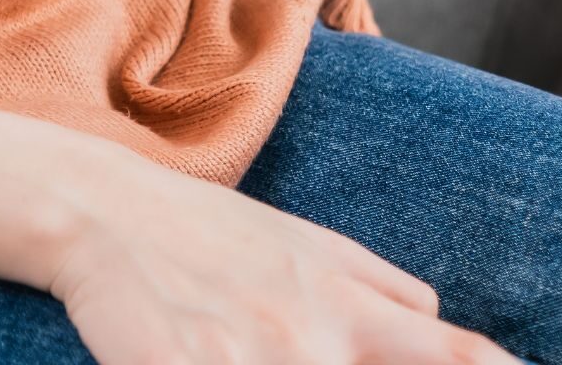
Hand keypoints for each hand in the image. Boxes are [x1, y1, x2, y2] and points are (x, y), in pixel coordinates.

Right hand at [43, 146, 515, 364]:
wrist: (101, 211)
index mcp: (354, 301)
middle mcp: (318, 336)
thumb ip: (384, 289)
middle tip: (350, 356)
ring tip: (265, 349)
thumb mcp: (309, 246)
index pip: (461, 354)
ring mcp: (255, 359)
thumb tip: (444, 317)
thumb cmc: (209, 235)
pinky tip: (219, 357)